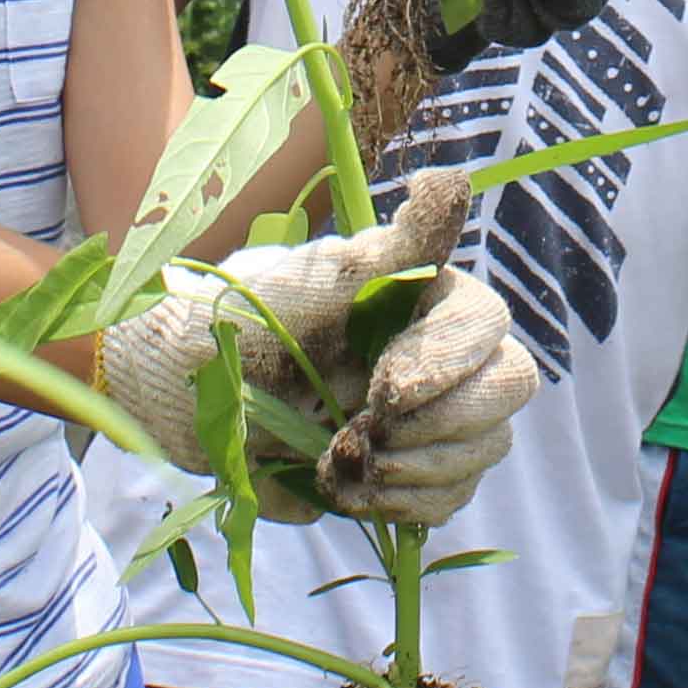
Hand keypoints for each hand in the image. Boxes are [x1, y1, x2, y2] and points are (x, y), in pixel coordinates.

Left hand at [98, 171, 544, 524]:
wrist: (180, 391)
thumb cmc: (237, 320)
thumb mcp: (309, 282)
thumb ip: (392, 248)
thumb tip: (450, 182)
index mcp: (424, 296)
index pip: (487, 324)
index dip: (447, 364)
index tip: (382, 393)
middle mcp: (438, 352)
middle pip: (507, 388)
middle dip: (439, 424)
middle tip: (360, 434)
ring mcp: (429, 415)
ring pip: (484, 450)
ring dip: (412, 469)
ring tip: (335, 462)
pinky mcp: (407, 472)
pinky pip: (448, 500)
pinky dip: (401, 505)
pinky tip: (343, 488)